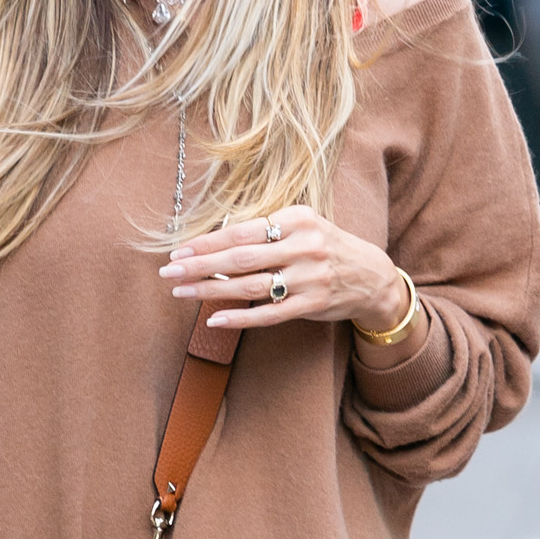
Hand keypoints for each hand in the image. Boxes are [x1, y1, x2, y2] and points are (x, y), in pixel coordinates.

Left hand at [160, 208, 406, 334]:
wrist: (370, 276)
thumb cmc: (325, 248)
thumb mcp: (302, 226)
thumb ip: (265, 230)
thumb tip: (213, 243)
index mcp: (297, 219)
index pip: (241, 232)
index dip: (206, 242)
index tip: (178, 251)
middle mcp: (303, 246)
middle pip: (240, 259)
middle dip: (200, 266)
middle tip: (169, 272)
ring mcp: (308, 278)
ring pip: (249, 287)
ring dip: (210, 291)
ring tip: (182, 292)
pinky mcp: (311, 305)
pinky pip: (268, 314)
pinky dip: (239, 318)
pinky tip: (214, 319)